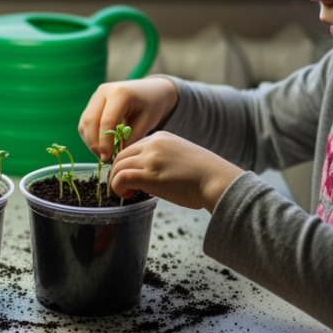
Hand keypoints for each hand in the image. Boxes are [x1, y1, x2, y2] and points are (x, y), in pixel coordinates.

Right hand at [79, 78, 178, 159]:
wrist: (151, 90)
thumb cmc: (152, 105)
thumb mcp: (147, 122)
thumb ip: (131, 138)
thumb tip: (116, 154)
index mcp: (120, 93)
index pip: (106, 121)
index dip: (105, 143)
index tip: (108, 158)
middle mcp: (103, 92)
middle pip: (90, 121)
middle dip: (94, 144)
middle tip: (105, 159)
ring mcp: (96, 97)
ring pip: (84, 123)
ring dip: (90, 142)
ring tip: (103, 154)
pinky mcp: (92, 103)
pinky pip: (85, 123)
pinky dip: (90, 137)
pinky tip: (101, 146)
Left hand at [109, 132, 243, 212]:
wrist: (217, 180)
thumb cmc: (205, 176)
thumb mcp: (180, 158)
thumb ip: (162, 160)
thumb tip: (149, 176)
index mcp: (161, 137)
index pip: (133, 148)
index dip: (127, 164)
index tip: (130, 178)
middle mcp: (153, 144)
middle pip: (121, 155)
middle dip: (117, 172)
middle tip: (122, 188)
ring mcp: (150, 158)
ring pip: (118, 166)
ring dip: (115, 182)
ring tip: (123, 194)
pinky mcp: (149, 174)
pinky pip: (121, 178)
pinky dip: (116, 187)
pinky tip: (125, 195)